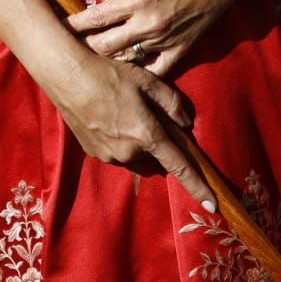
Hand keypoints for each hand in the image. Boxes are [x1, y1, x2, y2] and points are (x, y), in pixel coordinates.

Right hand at [46, 47, 214, 210]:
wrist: (67, 76)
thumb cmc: (109, 74)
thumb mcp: (147, 81)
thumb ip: (171, 103)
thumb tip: (186, 123)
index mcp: (147, 135)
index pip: (180, 167)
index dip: (198, 187)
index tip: (213, 207)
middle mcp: (129, 152)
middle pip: (156, 157)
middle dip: (158, 143)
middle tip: (147, 114)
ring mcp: (110, 156)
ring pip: (135, 155)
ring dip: (137, 141)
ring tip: (123, 111)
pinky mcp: (94, 154)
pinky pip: (117, 152)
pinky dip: (119, 139)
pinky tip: (108, 116)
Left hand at [67, 0, 234, 79]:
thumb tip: (107, 11)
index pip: (96, 18)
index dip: (74, 26)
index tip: (59, 30)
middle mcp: (147, 24)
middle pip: (104, 47)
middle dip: (86, 48)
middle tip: (73, 50)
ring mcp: (164, 41)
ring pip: (126, 61)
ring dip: (109, 62)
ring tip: (93, 65)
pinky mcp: (179, 52)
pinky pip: (154, 72)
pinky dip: (139, 73)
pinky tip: (128, 76)